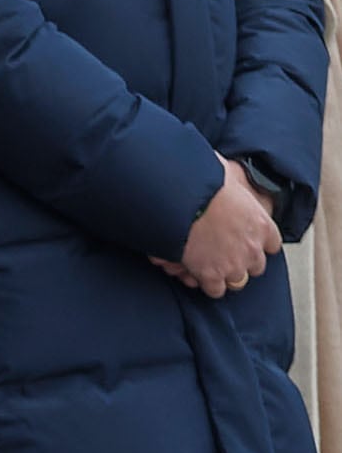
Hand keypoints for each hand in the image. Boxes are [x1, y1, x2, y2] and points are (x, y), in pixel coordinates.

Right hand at [170, 157, 283, 298]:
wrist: (180, 199)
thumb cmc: (199, 179)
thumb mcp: (222, 170)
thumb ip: (229, 174)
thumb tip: (222, 163)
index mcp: (260, 224)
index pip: (271, 241)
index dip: (259, 240)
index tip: (247, 236)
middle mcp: (252, 248)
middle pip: (256, 265)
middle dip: (241, 260)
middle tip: (224, 251)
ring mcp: (233, 264)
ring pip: (237, 280)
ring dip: (224, 274)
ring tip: (208, 264)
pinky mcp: (210, 275)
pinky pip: (215, 290)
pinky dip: (206, 283)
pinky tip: (194, 272)